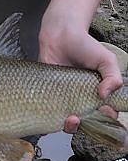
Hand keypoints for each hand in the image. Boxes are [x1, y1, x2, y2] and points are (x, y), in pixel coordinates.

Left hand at [39, 16, 121, 133]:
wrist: (60, 35)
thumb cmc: (84, 45)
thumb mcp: (106, 60)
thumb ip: (113, 77)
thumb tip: (105, 95)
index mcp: (96, 92)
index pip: (103, 112)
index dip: (105, 116)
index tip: (104, 112)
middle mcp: (80, 97)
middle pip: (84, 121)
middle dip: (84, 125)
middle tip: (81, 117)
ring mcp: (63, 96)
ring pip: (65, 120)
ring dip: (68, 125)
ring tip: (70, 117)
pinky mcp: (48, 93)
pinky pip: (47, 110)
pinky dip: (49, 117)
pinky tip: (52, 114)